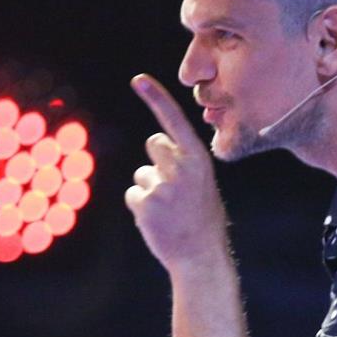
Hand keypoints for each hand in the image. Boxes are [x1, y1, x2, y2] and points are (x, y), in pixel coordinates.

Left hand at [126, 73, 229, 272]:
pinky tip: (158, 221)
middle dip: (158, 160)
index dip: (156, 98)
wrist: (201, 257)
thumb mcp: (203, 184)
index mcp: (199, 160)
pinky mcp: (145, 203)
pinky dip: (141, 208)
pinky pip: (133, 195)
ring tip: (169, 211)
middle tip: (174, 188)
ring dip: (150, 190)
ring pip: (142, 173)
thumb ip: (184, 163)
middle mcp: (181, 167)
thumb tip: (157, 143)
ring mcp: (162, 185)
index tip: (138, 79)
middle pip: (154, 143)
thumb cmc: (203, 220)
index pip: (173, 121)